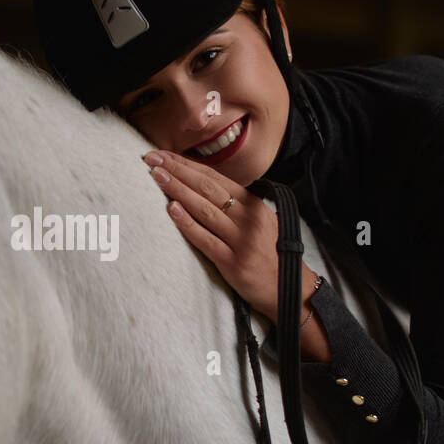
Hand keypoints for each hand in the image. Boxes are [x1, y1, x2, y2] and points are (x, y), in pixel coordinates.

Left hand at [144, 148, 314, 325]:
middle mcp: (247, 219)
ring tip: (156, 176)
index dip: (188, 165)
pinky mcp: (232, 262)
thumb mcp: (260, 221)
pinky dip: (187, 223)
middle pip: (207, 188)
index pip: (215, 178)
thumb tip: (203, 186)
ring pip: (204, 209)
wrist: (291, 289)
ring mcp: (240, 240)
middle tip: (153, 159)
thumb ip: (237, 205)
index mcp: (253, 205)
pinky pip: (205, 240)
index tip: (164, 155)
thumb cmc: (271, 253)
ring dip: (178, 190)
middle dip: (178, 171)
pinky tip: (171, 209)